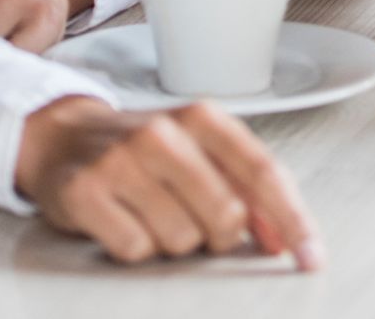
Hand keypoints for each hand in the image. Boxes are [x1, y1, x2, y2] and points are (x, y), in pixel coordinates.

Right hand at [17, 97, 323, 269]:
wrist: (63, 135)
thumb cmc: (143, 148)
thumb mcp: (199, 150)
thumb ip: (245, 186)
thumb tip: (280, 238)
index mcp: (202, 118)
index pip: (263, 173)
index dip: (292, 219)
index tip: (311, 257)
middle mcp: (163, 133)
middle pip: (227, 216)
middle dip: (219, 234)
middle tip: (194, 218)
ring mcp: (121, 161)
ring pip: (182, 240)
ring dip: (174, 241)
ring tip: (151, 212)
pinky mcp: (85, 192)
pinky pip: (136, 250)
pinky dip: (135, 247)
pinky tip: (123, 220)